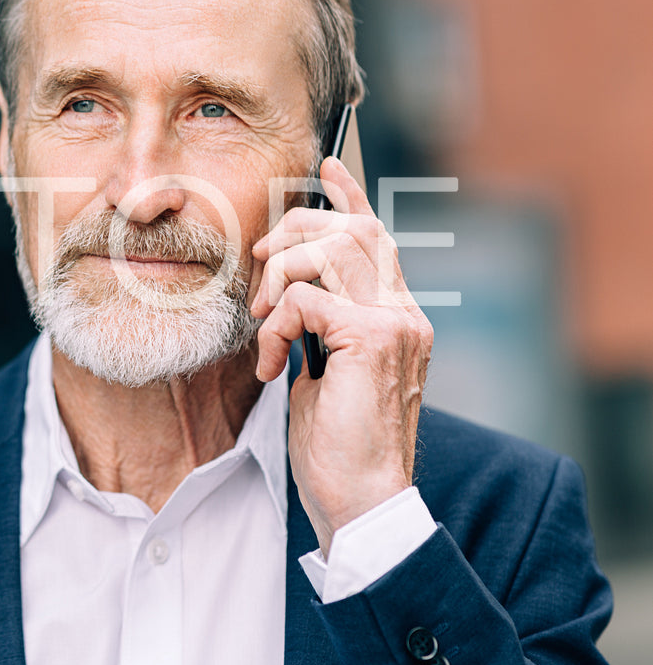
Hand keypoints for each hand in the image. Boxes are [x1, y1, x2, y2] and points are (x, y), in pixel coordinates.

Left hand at [249, 156, 432, 556]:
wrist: (363, 501)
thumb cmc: (338, 447)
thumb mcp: (324, 374)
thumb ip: (319, 328)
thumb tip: (286, 296)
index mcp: (397, 316)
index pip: (377, 236)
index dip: (349, 195)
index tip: (326, 163)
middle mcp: (405, 312)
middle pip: (353, 227)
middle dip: (295, 231)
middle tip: (260, 268)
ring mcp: (395, 323)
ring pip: (330, 249)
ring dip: (281, 277)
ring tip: (266, 324)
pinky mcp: (372, 340)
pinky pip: (307, 298)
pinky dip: (277, 325)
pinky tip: (273, 364)